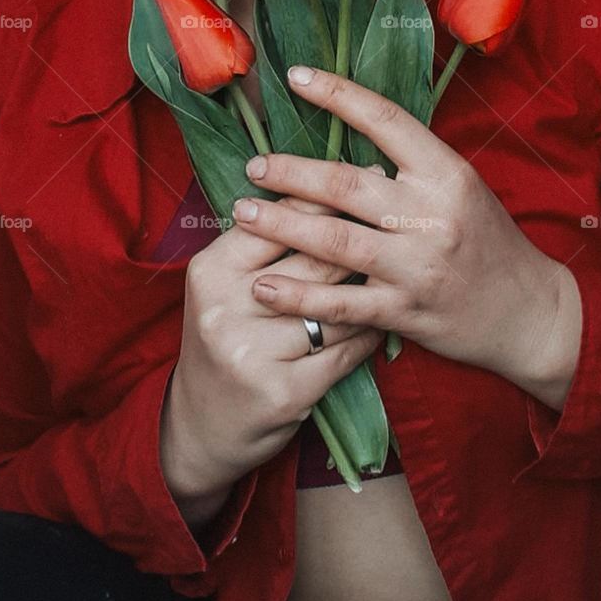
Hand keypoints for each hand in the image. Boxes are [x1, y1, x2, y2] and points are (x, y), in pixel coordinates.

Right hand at [161, 188, 383, 507]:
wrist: (202, 427)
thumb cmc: (226, 338)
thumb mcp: (225, 287)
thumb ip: (263, 243)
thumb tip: (324, 184)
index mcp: (211, 271)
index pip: (276, 220)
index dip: (322, 195)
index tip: (362, 173)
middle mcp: (226, 308)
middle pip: (313, 260)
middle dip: (360, 237)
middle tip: (398, 215)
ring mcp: (253, 353)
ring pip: (335, 307)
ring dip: (371, 289)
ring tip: (398, 265)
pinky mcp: (283, 392)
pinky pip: (344, 351)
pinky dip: (369, 335)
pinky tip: (384, 320)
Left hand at [231, 65, 578, 396]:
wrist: (527, 311)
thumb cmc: (487, 239)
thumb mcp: (461, 186)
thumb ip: (411, 164)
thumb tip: (347, 133)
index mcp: (446, 173)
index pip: (385, 119)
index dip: (337, 94)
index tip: (295, 76)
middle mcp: (431, 215)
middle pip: (347, 183)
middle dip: (291, 172)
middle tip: (253, 166)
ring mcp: (417, 265)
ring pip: (335, 241)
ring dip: (281, 226)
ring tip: (242, 213)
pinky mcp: (405, 311)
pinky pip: (341, 304)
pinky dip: (298, 296)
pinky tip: (263, 286)